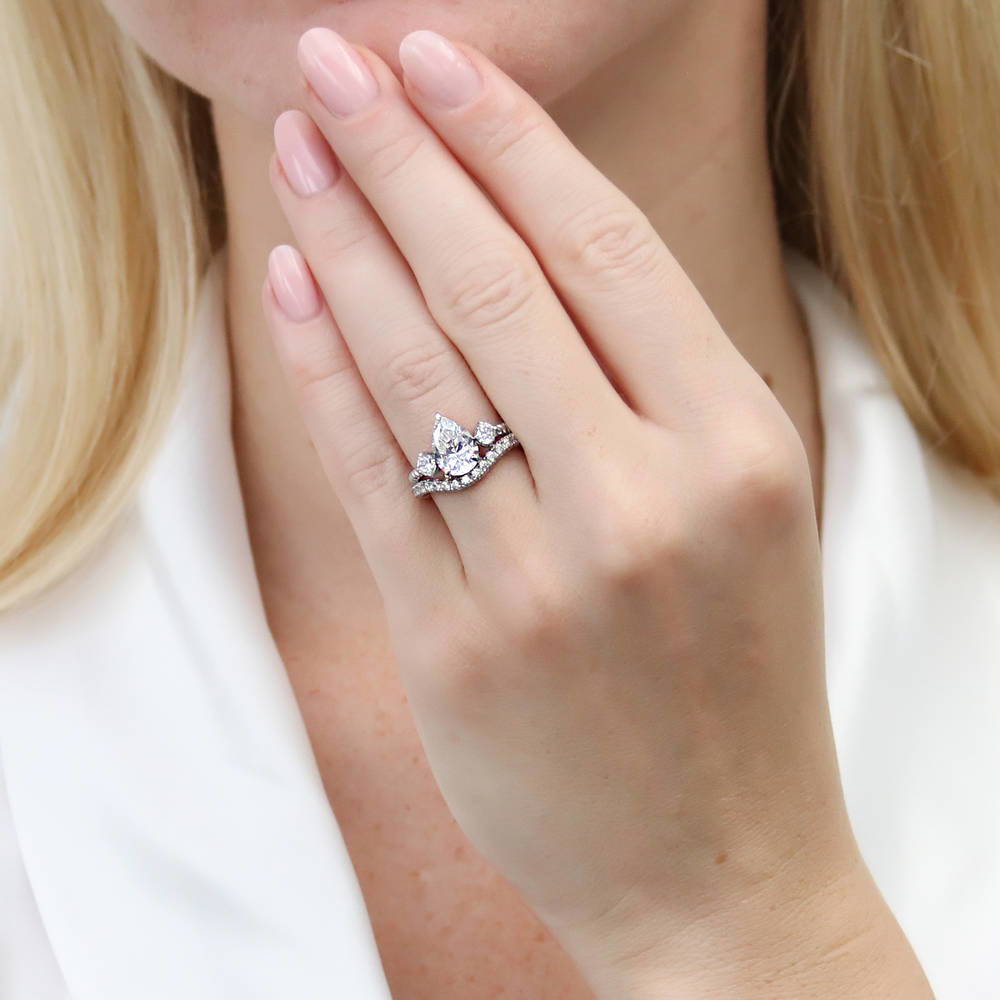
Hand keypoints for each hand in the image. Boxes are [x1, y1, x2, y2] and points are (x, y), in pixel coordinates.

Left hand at [263, 27, 930, 996]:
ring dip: (348, 241)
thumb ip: (652, 388)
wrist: (721, 868)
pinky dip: (324, 369)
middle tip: (337, 65)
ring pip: (419, 367)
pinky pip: (373, 474)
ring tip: (304, 153)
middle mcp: (644, 500)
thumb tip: (532, 253)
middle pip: (496, 284)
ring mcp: (542, 577)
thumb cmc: (743, 684)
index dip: (509, 141)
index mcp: (740, 449)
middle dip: (403, 157)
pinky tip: (291, 286)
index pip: (605, 250)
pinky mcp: (453, 644)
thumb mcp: (746, 512)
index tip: (439, 63)